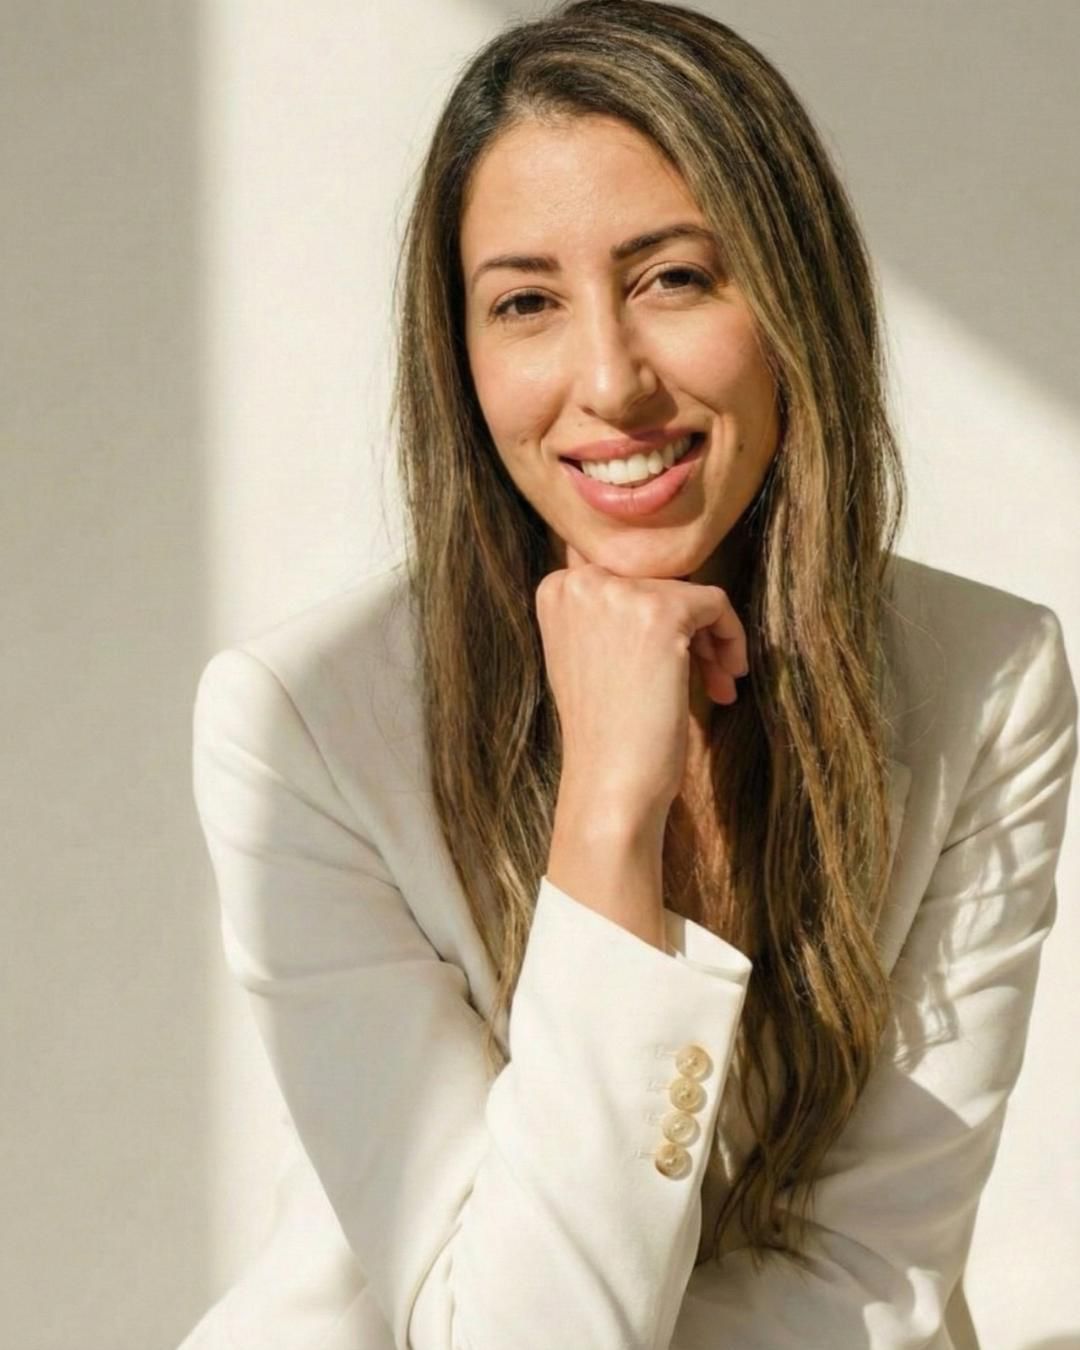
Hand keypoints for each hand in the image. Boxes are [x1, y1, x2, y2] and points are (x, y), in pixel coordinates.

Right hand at [536, 542, 748, 828]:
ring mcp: (619, 593)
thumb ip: (607, 610)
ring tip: (715, 684)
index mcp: (556, 589)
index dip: (654, 610)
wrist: (610, 781)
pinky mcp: (661, 611)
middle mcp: (582, 581)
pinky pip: (717, 604)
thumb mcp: (585, 654)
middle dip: (687, 629)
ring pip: (691, 592)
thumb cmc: (605, 730)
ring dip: (711, 639)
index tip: (671, 655)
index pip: (626, 573)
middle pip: (660, 580)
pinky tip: (726, 680)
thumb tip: (658, 579)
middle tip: (705, 676)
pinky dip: (731, 639)